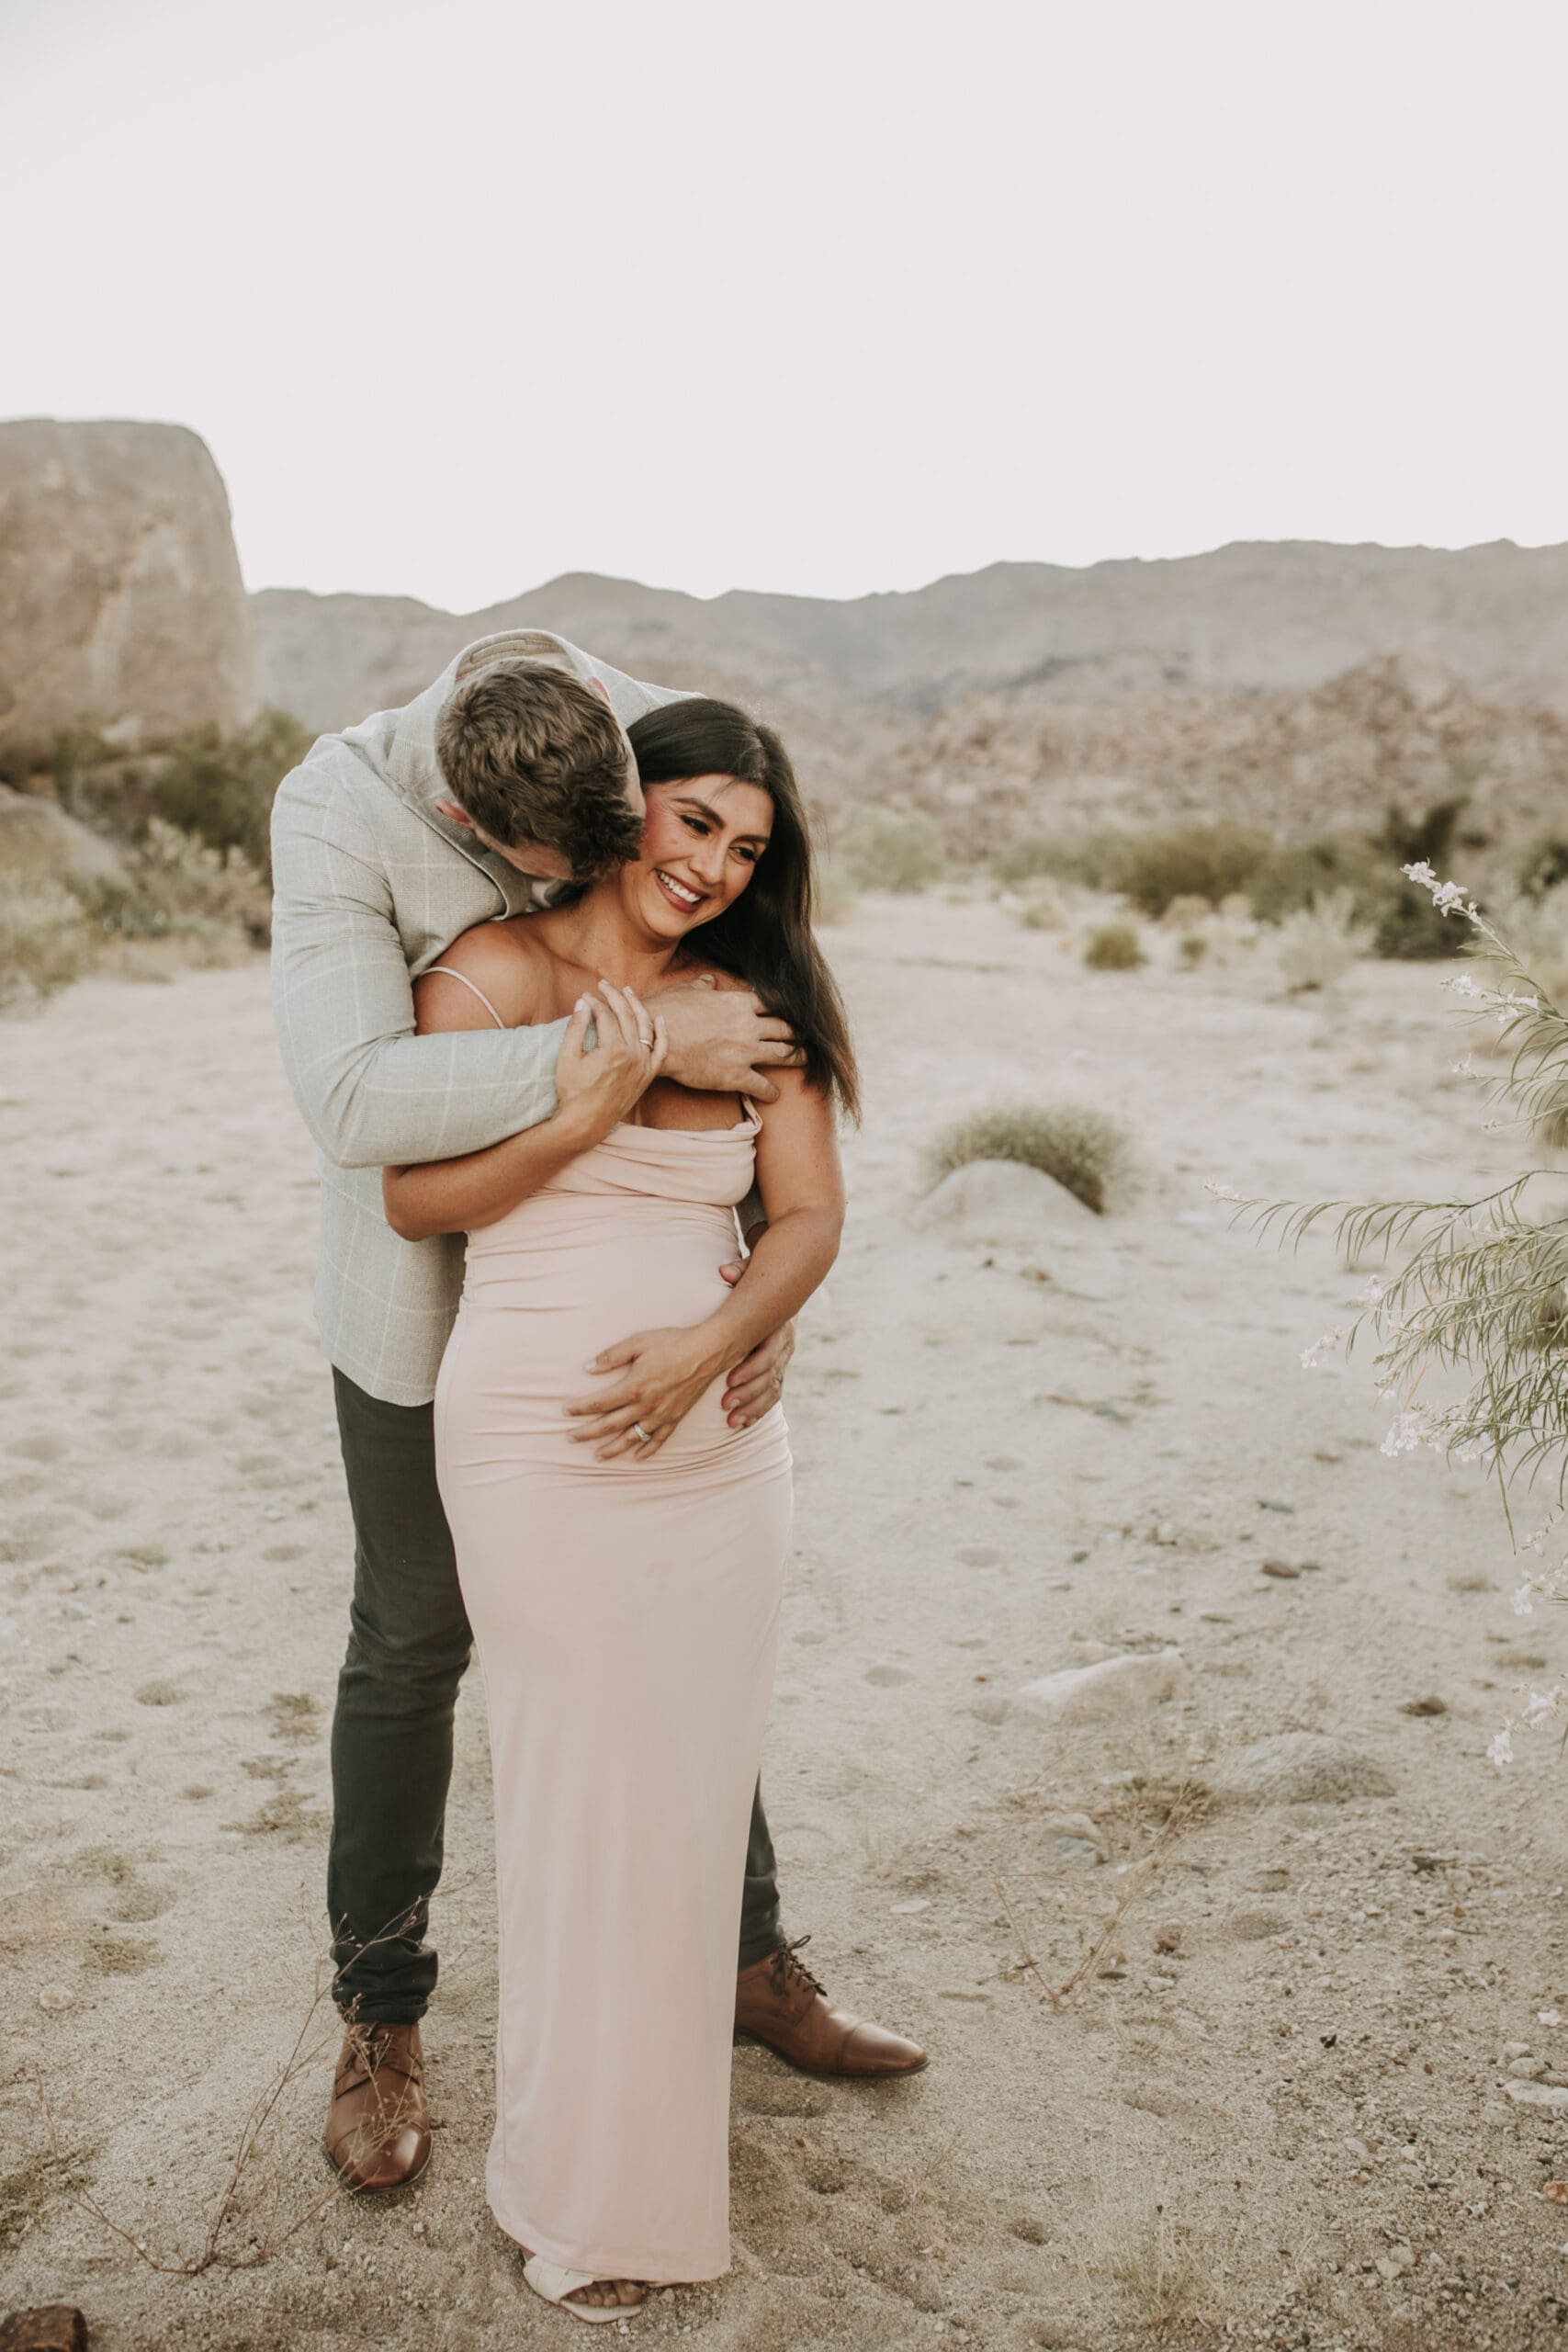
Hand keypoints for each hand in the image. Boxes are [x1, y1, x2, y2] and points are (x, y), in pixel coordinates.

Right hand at [554, 980, 664, 1138]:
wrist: (586, 1123)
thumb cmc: (572, 1092)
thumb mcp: (567, 1058)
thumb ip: (576, 1028)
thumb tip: (583, 1001)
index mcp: (613, 1051)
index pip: (606, 1016)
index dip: (595, 1003)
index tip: (585, 996)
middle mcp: (633, 1056)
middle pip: (627, 1016)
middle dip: (614, 996)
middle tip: (603, 985)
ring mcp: (643, 1066)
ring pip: (645, 1027)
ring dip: (637, 1006)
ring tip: (627, 991)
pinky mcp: (648, 1076)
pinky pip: (661, 1051)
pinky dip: (662, 1034)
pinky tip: (658, 1018)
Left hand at [566, 1326, 722, 1459]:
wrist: (708, 1351)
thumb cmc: (672, 1343)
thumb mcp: (638, 1342)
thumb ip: (611, 1356)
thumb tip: (588, 1368)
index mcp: (634, 1387)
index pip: (599, 1403)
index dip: (580, 1408)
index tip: (565, 1411)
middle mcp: (646, 1406)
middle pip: (610, 1425)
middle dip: (587, 1433)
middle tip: (570, 1438)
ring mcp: (661, 1415)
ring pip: (632, 1438)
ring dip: (613, 1449)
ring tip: (597, 1456)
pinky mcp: (675, 1418)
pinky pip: (659, 1440)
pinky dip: (647, 1450)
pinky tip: (637, 1457)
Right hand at [649, 974, 801, 1103]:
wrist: (656, 1038)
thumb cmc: (669, 1010)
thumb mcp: (688, 990)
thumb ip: (704, 985)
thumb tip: (710, 980)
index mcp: (738, 1003)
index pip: (771, 1004)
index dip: (784, 1009)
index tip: (791, 1014)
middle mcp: (748, 1026)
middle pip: (785, 1028)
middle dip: (798, 1033)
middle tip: (808, 1037)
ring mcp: (745, 1051)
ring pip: (783, 1055)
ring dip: (798, 1058)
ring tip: (807, 1060)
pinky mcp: (735, 1075)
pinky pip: (762, 1086)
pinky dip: (771, 1092)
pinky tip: (775, 1095)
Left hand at [718, 1257, 794, 1424]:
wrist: (779, 1295)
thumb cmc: (758, 1286)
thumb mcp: (752, 1276)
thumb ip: (741, 1273)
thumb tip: (725, 1271)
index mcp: (779, 1327)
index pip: (770, 1353)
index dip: (751, 1368)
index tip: (729, 1379)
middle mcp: (785, 1348)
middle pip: (770, 1375)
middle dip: (748, 1392)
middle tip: (725, 1404)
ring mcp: (783, 1363)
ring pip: (772, 1390)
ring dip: (752, 1407)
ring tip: (732, 1421)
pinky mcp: (777, 1373)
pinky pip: (772, 1396)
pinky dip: (758, 1410)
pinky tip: (742, 1423)